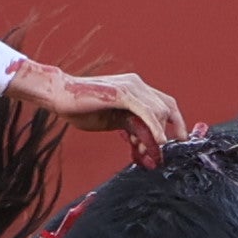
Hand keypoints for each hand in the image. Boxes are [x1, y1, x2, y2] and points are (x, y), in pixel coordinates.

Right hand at [4, 60, 185, 155]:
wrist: (59, 95)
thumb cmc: (81, 107)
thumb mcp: (112, 120)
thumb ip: (131, 126)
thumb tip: (146, 142)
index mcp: (135, 88)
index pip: (165, 103)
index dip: (175, 122)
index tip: (178, 140)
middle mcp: (136, 84)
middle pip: (168, 106)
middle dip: (173, 130)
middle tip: (169, 152)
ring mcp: (130, 87)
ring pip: (159, 111)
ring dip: (158, 135)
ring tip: (151, 153)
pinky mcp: (122, 94)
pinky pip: (145, 112)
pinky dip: (155, 128)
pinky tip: (159, 141)